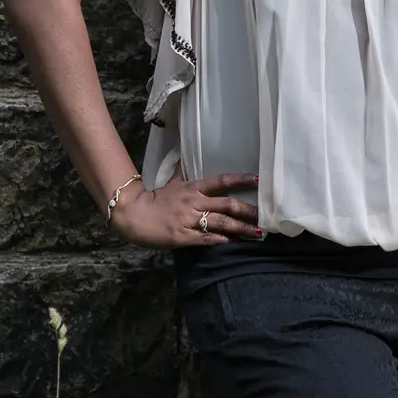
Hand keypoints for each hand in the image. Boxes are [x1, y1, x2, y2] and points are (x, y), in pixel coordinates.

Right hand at [111, 170, 261, 248]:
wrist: (131, 214)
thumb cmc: (153, 199)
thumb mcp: (171, 182)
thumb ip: (183, 171)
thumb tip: (185, 155)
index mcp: (193, 188)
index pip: (222, 181)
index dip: (241, 180)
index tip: (259, 180)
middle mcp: (194, 202)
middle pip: (227, 204)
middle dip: (248, 210)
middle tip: (266, 215)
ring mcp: (189, 220)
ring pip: (221, 223)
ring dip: (241, 228)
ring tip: (257, 232)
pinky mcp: (183, 236)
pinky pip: (207, 238)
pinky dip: (222, 240)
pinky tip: (235, 242)